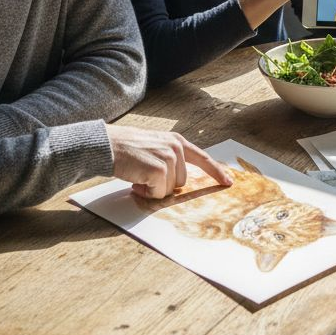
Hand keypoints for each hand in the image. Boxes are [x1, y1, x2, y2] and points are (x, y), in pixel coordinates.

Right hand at [105, 124, 232, 198]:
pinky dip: (146, 192)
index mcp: (177, 141)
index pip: (203, 158)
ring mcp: (168, 158)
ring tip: (138, 175)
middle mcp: (176, 147)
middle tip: (145, 175)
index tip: (228, 182)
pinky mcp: (159, 170)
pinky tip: (136, 181)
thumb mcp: (154, 146)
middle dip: (163, 183)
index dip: (216, 172)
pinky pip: (159, 193)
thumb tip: (179, 182)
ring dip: (153, 188)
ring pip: (170, 189)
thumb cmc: (126, 148)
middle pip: (182, 181)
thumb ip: (170, 158)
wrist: (107, 145)